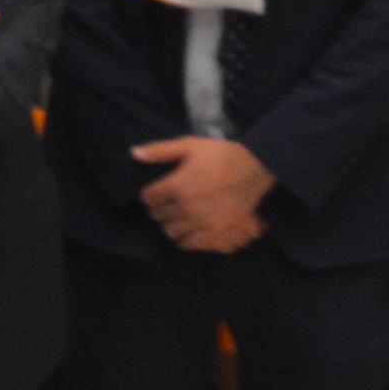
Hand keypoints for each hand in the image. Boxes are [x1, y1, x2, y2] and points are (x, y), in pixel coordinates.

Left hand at [132, 134, 272, 252]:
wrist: (254, 167)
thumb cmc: (220, 154)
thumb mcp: (189, 145)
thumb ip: (160, 151)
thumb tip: (134, 153)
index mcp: (176, 185)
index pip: (149, 198)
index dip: (148, 196)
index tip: (152, 195)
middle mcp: (185, 207)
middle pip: (158, 217)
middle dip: (158, 211)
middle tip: (163, 206)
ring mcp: (201, 222)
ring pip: (172, 232)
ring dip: (169, 226)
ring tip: (175, 219)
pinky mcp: (216, 232)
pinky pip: (191, 244)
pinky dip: (185, 240)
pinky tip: (187, 232)